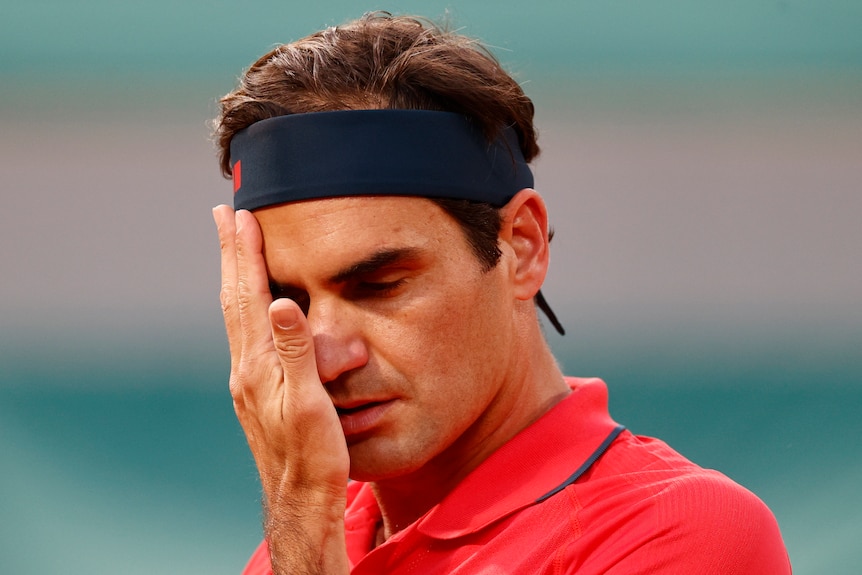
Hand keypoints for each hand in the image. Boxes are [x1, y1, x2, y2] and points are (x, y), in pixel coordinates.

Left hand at [213, 205, 349, 574]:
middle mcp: (245, 368)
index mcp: (259, 365)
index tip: (240, 215)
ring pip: (236, 315)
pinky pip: (245, 334)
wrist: (300, 499)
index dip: (245, 254)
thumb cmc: (314, 456)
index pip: (250, 296)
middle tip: (224, 215)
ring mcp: (247, 380)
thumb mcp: (312, 403)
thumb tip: (283, 302)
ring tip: (234, 249)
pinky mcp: (254, 392)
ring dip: (235, 275)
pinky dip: (244, 305)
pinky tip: (252, 306)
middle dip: (230, 253)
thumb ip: (298, 351)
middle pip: (234, 298)